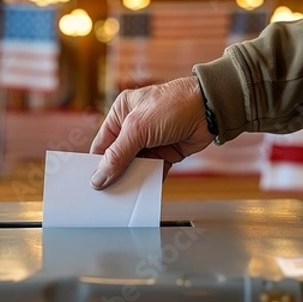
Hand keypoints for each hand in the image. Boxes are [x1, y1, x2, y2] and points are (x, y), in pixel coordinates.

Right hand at [90, 76, 214, 189]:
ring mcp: (151, 141)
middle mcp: (134, 127)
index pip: (102, 144)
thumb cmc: (173, 104)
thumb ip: (117, 155)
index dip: (97, 164)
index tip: (93, 184)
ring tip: (125, 196)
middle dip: (114, 174)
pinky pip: (153, 171)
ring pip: (135, 166)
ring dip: (132, 179)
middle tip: (107, 194)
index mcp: (121, 114)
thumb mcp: (137, 128)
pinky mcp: (167, 152)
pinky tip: (144, 192)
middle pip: (118, 158)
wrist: (209, 108)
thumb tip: (99, 177)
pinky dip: (149, 181)